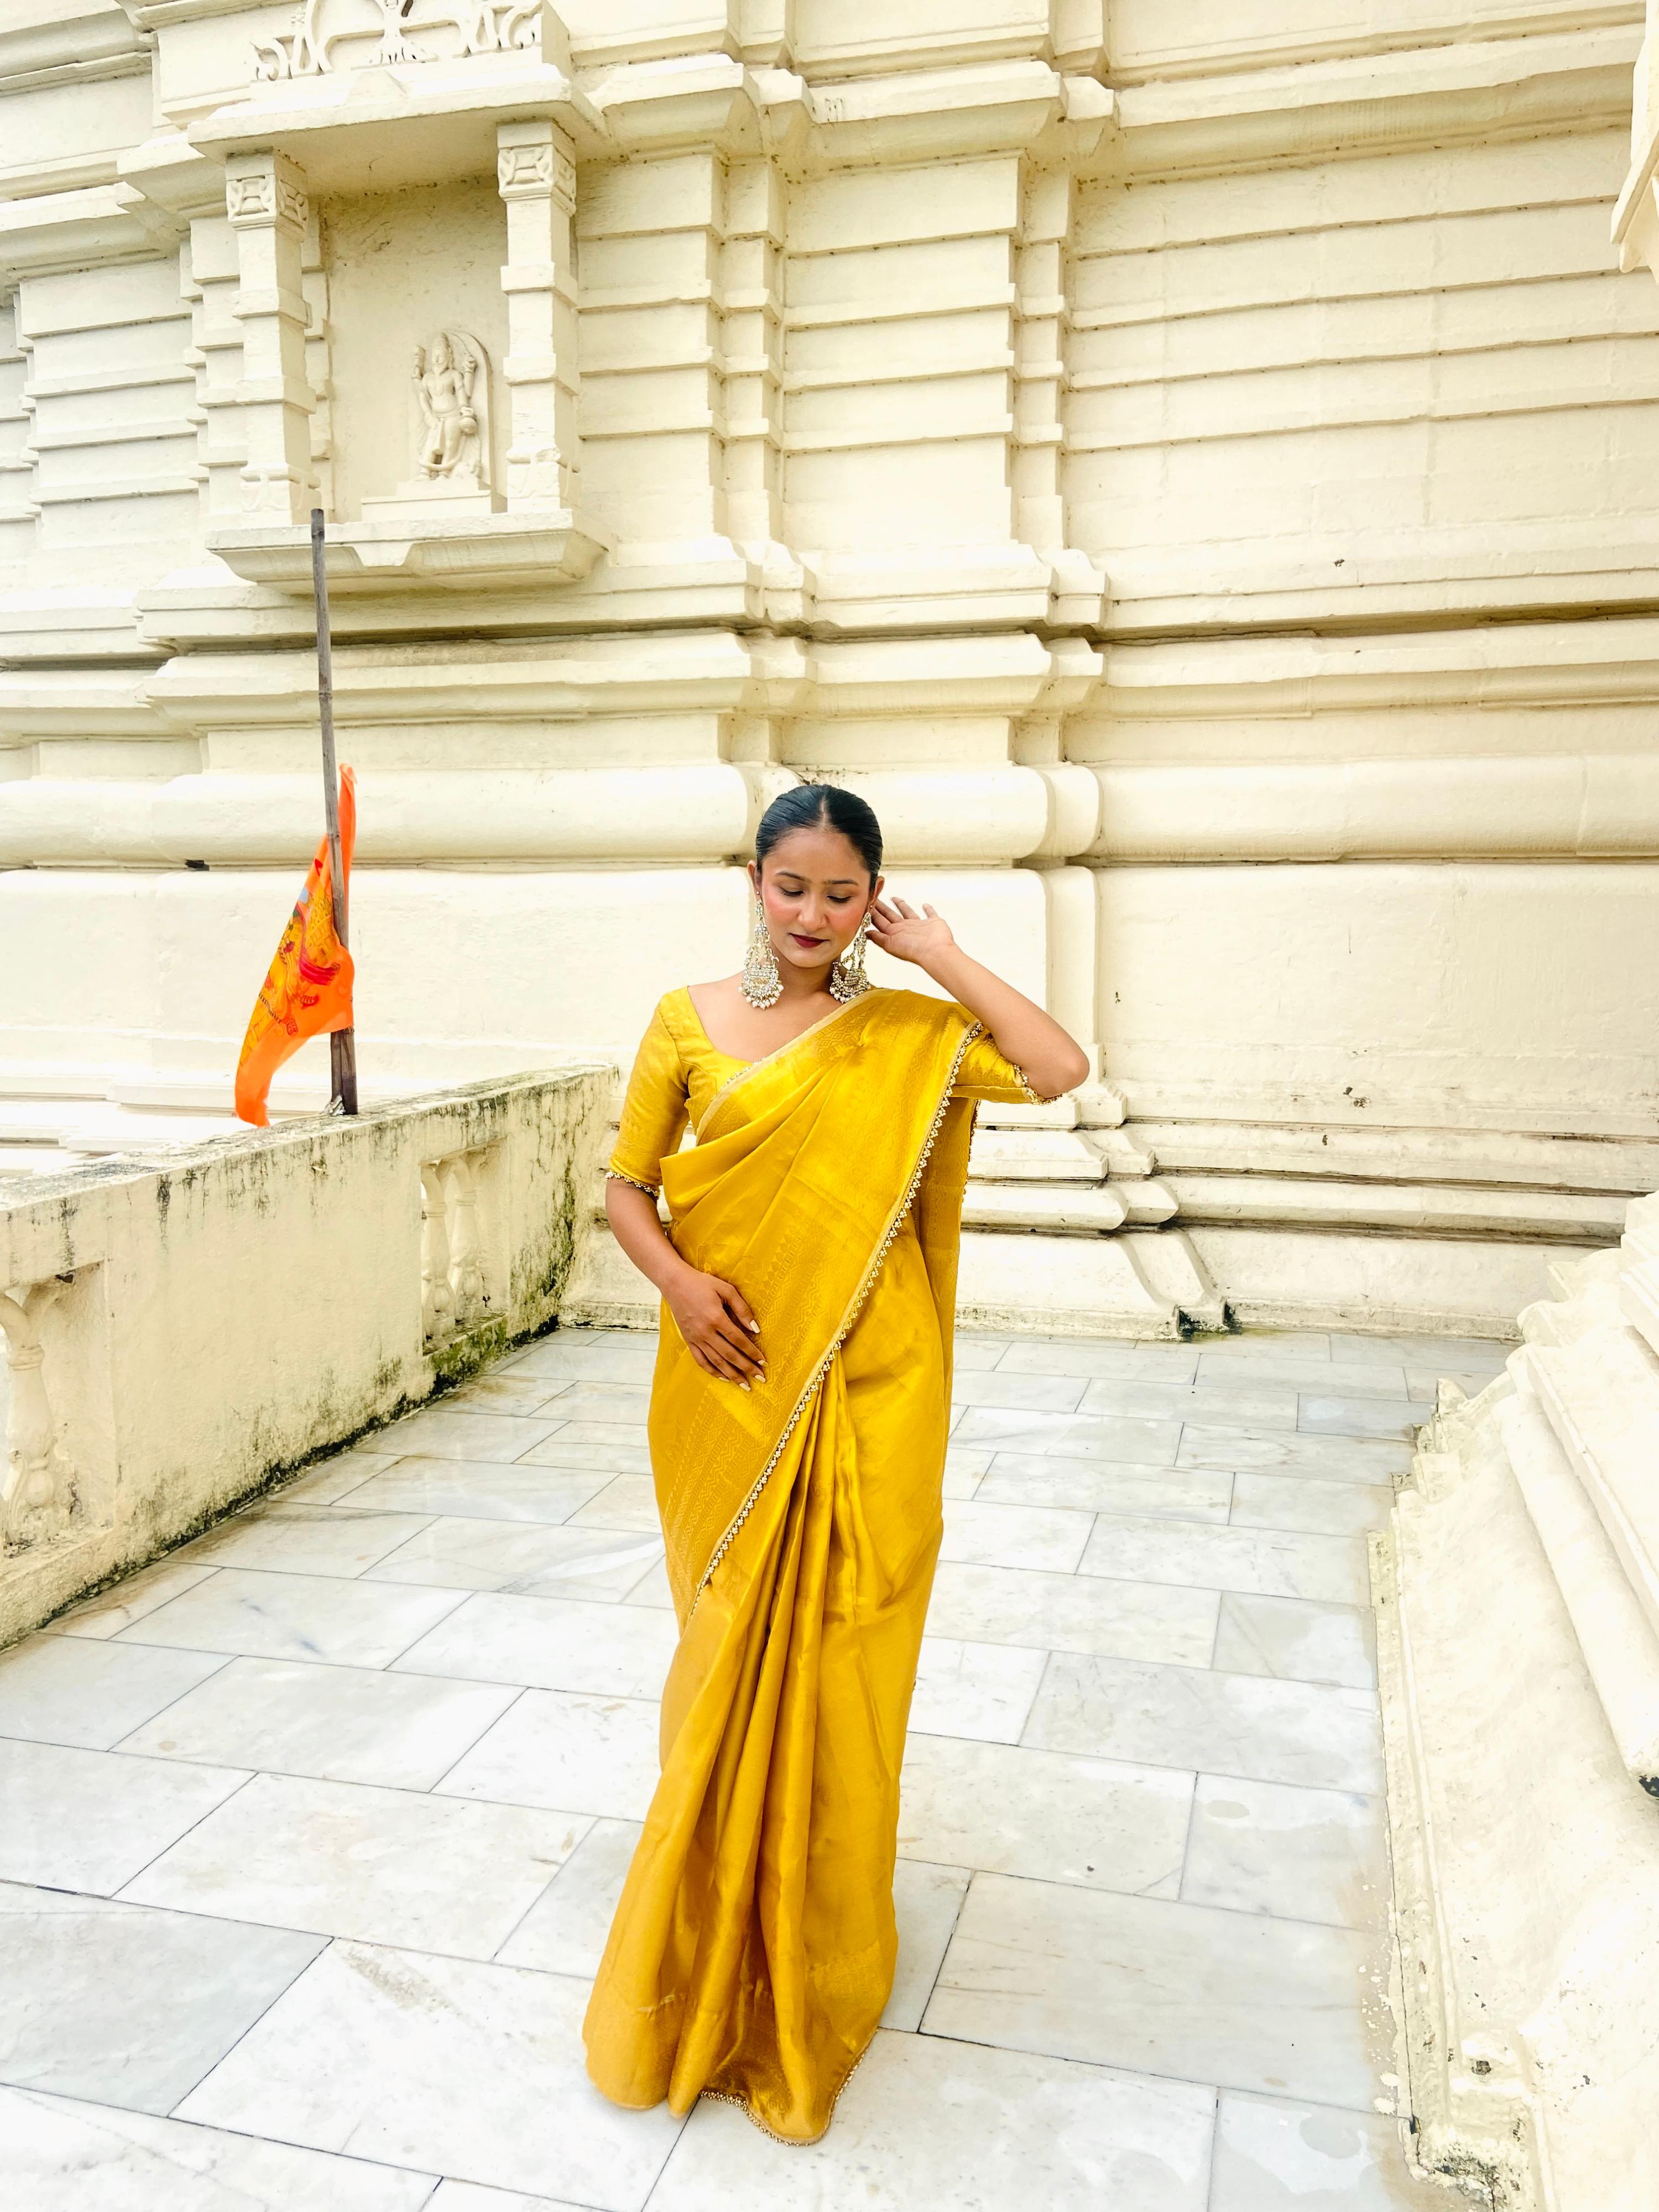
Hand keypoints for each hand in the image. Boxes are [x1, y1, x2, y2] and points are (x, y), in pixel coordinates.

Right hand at [664, 1267, 764, 1387]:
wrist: (675, 1284)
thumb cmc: (702, 1284)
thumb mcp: (726, 1289)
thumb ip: (742, 1308)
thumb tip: (755, 1328)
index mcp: (716, 1318)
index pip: (738, 1340)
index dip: (752, 1352)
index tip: (763, 1362)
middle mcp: (705, 1332)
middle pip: (730, 1355)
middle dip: (747, 1368)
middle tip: (760, 1378)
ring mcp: (696, 1338)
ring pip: (716, 1362)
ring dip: (732, 1375)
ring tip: (744, 1384)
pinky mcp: (688, 1341)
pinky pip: (701, 1360)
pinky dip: (712, 1371)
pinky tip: (723, 1377)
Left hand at [868, 896, 954, 970]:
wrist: (935, 952)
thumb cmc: (914, 950)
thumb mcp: (890, 944)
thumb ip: (878, 938)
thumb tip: (865, 933)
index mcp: (895, 933)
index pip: (880, 921)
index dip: (873, 913)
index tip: (866, 903)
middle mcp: (905, 929)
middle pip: (891, 915)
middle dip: (882, 907)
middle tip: (875, 896)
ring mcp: (919, 926)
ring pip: (908, 912)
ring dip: (901, 906)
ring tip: (894, 898)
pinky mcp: (933, 923)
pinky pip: (930, 913)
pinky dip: (928, 909)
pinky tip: (925, 905)